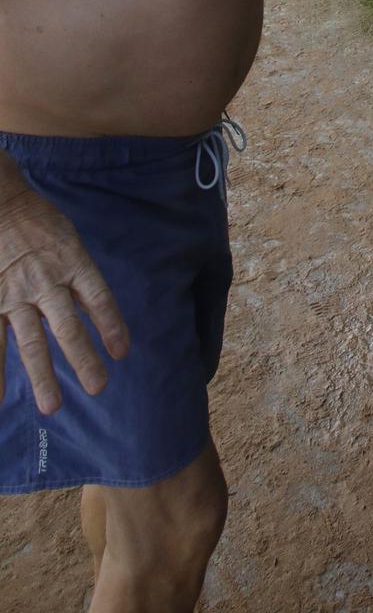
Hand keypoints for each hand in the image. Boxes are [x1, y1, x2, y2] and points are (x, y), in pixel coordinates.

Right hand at [0, 187, 129, 414]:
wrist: (0, 205)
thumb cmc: (40, 224)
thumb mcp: (69, 243)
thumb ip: (79, 281)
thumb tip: (97, 314)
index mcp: (72, 263)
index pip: (98, 298)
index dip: (111, 325)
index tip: (121, 352)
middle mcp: (45, 282)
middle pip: (67, 327)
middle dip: (83, 359)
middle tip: (98, 387)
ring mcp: (14, 294)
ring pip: (30, 342)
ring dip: (42, 376)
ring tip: (52, 407)